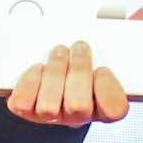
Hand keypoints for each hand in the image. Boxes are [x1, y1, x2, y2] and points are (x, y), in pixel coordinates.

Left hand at [6, 38, 129, 124]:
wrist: (48, 72)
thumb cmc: (78, 63)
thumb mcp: (101, 52)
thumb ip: (108, 47)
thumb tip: (117, 27)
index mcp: (102, 105)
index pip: (115, 111)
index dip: (107, 88)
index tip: (102, 68)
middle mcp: (77, 115)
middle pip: (79, 105)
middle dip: (78, 69)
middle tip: (78, 48)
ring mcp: (51, 115)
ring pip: (49, 105)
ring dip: (55, 72)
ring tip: (58, 53)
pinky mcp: (27, 110)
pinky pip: (24, 101)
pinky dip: (30, 80)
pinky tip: (38, 69)